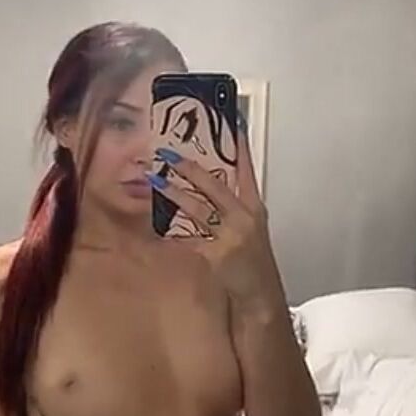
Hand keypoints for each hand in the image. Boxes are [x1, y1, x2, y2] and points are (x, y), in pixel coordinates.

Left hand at [147, 117, 284, 309]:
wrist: (259, 295)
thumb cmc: (253, 261)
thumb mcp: (249, 229)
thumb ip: (230, 209)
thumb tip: (204, 188)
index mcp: (255, 206)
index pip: (247, 168)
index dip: (239, 145)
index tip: (231, 121)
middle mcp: (245, 216)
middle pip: (215, 185)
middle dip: (190, 168)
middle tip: (169, 153)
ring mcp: (231, 235)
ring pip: (198, 208)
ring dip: (174, 193)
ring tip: (156, 180)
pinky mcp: (217, 254)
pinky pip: (189, 238)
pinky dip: (172, 232)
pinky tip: (156, 225)